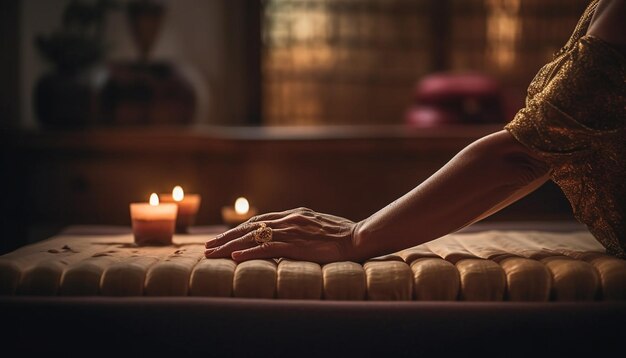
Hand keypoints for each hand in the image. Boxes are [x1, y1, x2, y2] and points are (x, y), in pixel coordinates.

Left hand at [205, 207, 357, 263]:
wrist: (358, 237)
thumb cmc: (343, 235)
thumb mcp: (319, 227)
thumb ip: (302, 229)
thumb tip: (291, 237)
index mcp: (294, 215)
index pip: (259, 221)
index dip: (238, 229)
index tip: (223, 237)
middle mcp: (289, 219)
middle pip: (250, 227)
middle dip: (226, 237)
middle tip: (207, 246)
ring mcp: (292, 231)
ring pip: (253, 237)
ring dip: (230, 246)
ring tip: (212, 253)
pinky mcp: (296, 245)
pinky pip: (267, 248)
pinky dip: (248, 252)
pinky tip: (234, 258)